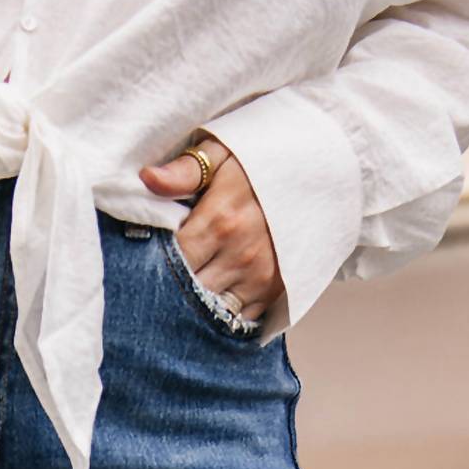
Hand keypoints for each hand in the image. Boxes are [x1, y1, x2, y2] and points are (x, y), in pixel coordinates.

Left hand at [139, 133, 283, 324]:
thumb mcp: (224, 151)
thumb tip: (146, 178)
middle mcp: (239, 256)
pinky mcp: (275, 291)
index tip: (147, 260)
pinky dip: (223, 315)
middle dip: (172, 289)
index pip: (174, 259)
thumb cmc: (264, 160)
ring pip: (213, 310)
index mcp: (220, 221)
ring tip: (184, 298)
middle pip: (190, 291)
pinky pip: (240, 318)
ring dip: (196, 308)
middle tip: (158, 285)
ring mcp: (259, 278)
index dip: (156, 263)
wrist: (321, 172)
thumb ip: (185, 170)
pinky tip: (211, 304)